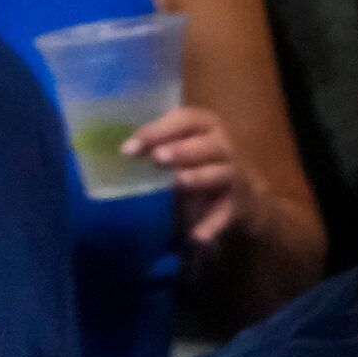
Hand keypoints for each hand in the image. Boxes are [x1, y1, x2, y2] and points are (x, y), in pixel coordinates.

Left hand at [128, 105, 252, 246]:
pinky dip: (213, 224)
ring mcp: (232, 174)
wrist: (242, 195)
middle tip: (157, 157)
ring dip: (199, 177)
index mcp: (205, 128)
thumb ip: (155, 148)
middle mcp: (222, 146)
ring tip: (179, 181)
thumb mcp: (179, 152)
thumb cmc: (199, 165)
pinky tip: (198, 236)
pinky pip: (225, 213)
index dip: (157, 130)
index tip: (127, 148)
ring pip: (219, 173)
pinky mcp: (236, 203)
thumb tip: (115, 153)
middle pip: (206, 144)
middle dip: (182, 150)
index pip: (185, 120)